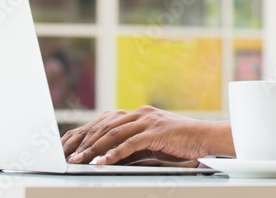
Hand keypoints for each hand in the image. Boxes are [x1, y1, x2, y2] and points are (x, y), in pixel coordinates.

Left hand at [61, 106, 233, 165]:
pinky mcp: (156, 131)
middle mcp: (140, 113)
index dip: (88, 135)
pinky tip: (102, 163)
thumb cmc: (181, 142)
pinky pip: (129, 143)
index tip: (74, 149)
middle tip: (70, 157)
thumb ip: (134, 143)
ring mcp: (148, 121)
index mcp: (138, 114)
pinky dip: (114, 154)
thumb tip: (111, 156)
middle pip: (105, 126)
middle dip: (85, 142)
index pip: (106, 122)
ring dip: (94, 149)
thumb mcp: (153, 141)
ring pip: (113, 133)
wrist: (205, 137)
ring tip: (80, 161)